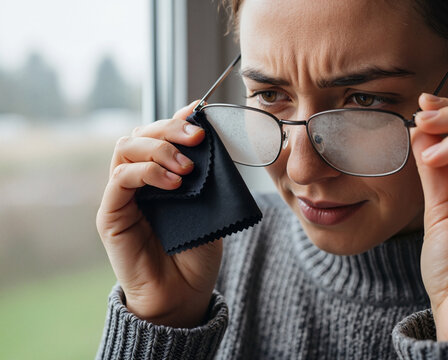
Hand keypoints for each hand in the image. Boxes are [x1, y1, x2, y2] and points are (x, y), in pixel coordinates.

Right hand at [96, 101, 222, 327]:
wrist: (183, 292)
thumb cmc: (196, 251)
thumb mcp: (208, 204)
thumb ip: (203, 173)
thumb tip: (206, 136)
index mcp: (160, 174)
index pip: (160, 134)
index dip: (177, 118)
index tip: (199, 112)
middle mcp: (138, 180)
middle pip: (140, 134)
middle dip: (169, 128)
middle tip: (196, 137)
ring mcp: (122, 195)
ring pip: (126, 148)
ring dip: (158, 149)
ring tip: (186, 168)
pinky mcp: (111, 213)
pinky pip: (120, 178)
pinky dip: (147, 172)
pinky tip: (173, 184)